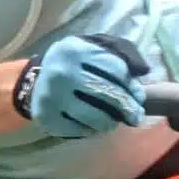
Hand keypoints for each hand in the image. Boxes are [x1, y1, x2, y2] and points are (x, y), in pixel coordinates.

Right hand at [13, 32, 148, 137]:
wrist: (34, 80)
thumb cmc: (75, 64)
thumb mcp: (95, 47)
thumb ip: (123, 51)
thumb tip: (143, 71)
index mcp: (76, 49)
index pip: (116, 69)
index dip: (132, 85)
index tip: (139, 96)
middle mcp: (62, 72)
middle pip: (108, 94)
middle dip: (128, 108)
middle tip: (136, 117)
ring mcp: (52, 96)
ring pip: (96, 117)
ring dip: (111, 123)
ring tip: (113, 122)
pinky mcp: (46, 117)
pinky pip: (79, 130)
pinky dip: (91, 130)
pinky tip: (93, 126)